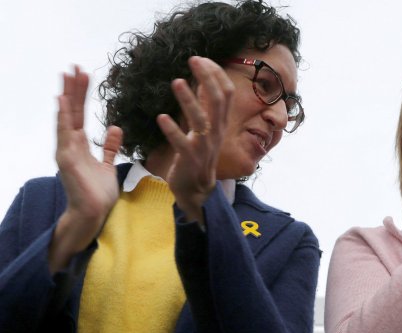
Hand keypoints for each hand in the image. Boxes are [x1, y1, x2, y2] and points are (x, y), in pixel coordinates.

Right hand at [49, 66, 122, 272]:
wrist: (93, 214)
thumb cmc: (99, 194)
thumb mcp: (108, 164)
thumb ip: (109, 147)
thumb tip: (114, 127)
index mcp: (79, 146)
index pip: (80, 114)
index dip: (81, 95)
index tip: (83, 75)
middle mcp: (70, 145)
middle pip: (72, 111)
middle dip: (74, 89)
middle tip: (75, 66)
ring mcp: (66, 151)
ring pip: (67, 118)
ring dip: (68, 96)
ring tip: (69, 75)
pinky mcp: (66, 160)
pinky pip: (65, 134)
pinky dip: (63, 116)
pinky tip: (62, 100)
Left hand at [156, 57, 233, 221]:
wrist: (196, 189)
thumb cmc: (198, 155)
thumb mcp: (206, 128)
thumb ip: (204, 106)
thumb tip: (202, 81)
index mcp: (221, 122)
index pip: (226, 93)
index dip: (216, 74)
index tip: (201, 59)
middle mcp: (216, 131)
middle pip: (218, 100)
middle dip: (207, 77)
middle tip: (192, 59)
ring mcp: (204, 145)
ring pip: (201, 119)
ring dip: (188, 99)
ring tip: (176, 82)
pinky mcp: (189, 158)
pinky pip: (182, 143)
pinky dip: (172, 130)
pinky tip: (161, 117)